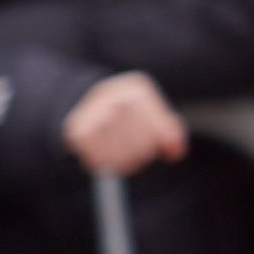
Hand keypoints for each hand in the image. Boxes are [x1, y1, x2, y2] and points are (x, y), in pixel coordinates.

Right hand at [64, 73, 187, 177]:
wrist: (82, 99)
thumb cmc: (126, 112)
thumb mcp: (152, 114)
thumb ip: (170, 133)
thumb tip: (176, 154)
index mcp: (137, 90)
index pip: (158, 132)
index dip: (155, 145)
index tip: (151, 145)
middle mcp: (115, 97)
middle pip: (140, 146)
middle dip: (140, 154)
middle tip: (133, 150)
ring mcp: (94, 112)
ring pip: (120, 155)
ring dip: (122, 162)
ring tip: (119, 152)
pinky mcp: (77, 130)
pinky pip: (99, 160)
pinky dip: (103, 163)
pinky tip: (102, 154)